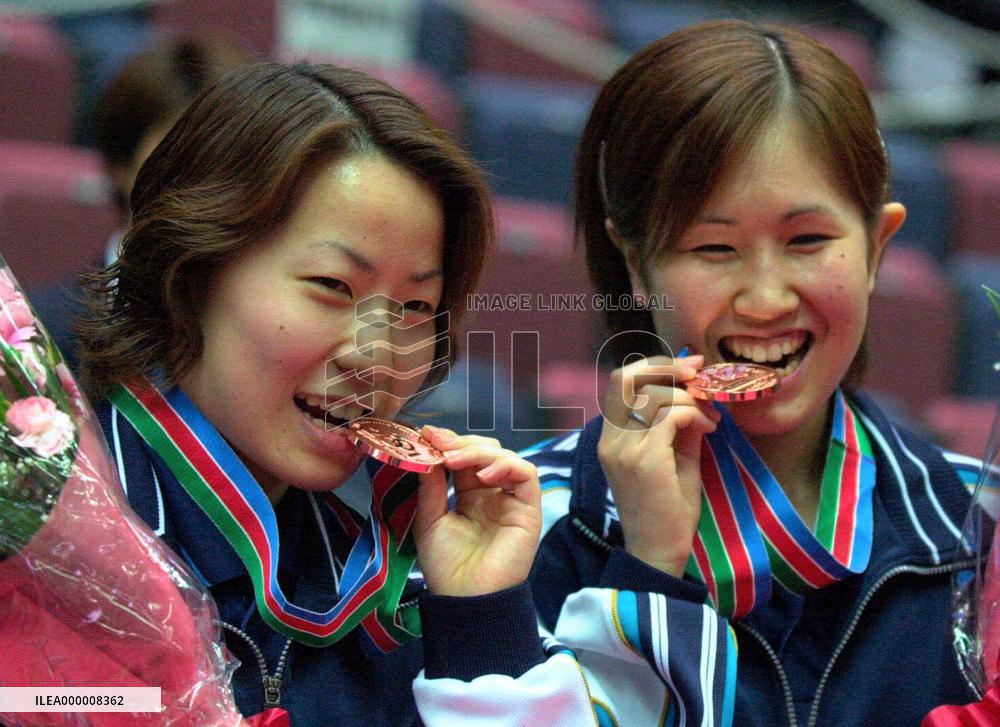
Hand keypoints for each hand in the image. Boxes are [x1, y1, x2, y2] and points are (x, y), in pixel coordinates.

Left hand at [413, 428, 540, 596]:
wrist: (465, 600)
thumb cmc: (446, 566)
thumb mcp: (429, 519)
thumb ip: (431, 485)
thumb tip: (428, 449)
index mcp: (470, 496)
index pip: (466, 458)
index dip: (450, 443)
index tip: (428, 435)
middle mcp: (493, 494)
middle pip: (487, 451)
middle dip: (462, 443)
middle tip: (440, 444)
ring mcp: (512, 500)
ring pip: (506, 457)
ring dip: (479, 452)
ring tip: (455, 460)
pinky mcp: (529, 509)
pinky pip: (526, 475)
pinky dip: (506, 466)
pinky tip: (483, 475)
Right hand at [597, 354, 719, 576]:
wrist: (659, 553)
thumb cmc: (667, 509)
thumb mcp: (674, 457)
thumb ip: (677, 423)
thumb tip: (695, 390)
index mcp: (611, 437)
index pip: (621, 380)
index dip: (655, 365)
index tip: (689, 370)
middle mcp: (610, 439)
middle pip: (629, 376)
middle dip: (668, 367)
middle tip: (697, 375)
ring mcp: (624, 450)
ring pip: (655, 395)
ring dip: (690, 398)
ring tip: (710, 417)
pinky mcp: (644, 461)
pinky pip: (671, 416)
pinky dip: (694, 415)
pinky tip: (708, 430)